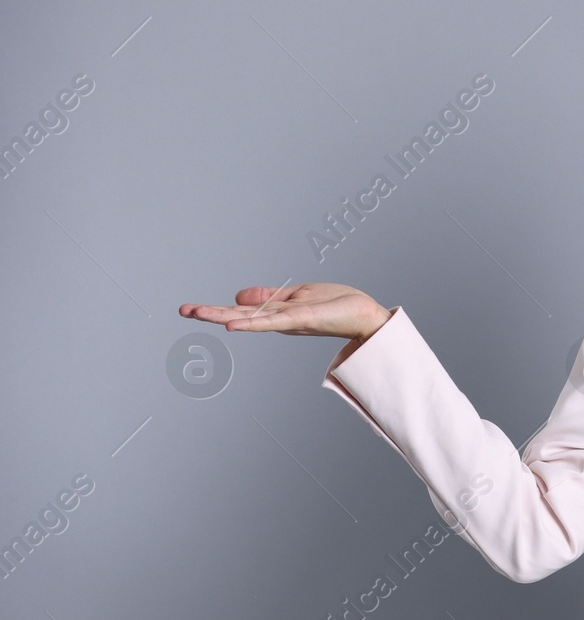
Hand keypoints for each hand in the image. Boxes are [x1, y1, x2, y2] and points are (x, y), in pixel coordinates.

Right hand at [179, 283, 391, 342]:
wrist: (365, 314)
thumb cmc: (336, 304)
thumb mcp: (297, 295)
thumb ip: (268, 296)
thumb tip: (237, 295)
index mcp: (275, 311)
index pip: (240, 309)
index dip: (215, 308)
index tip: (189, 309)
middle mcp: (277, 318)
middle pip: (238, 314)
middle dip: (210, 312)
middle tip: (182, 310)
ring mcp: (287, 320)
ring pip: (249, 318)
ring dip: (222, 315)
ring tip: (197, 314)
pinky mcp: (300, 319)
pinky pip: (272, 321)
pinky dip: (251, 323)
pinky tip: (232, 324)